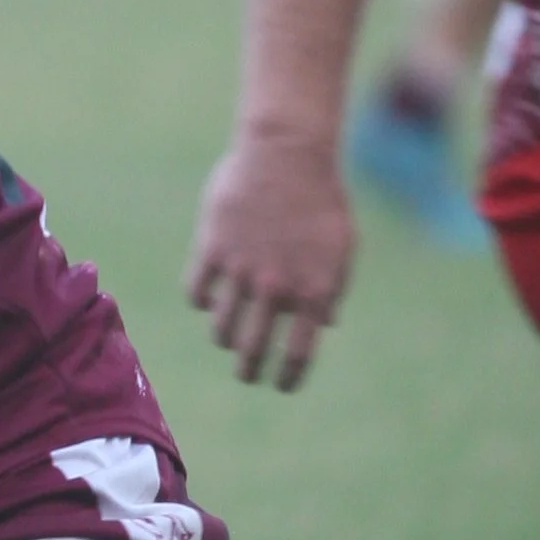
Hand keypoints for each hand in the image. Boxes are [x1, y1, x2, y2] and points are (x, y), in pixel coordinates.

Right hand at [186, 129, 354, 386]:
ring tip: (228, 339)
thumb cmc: (321, 200)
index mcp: (312, 292)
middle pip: (253, 351)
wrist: (287, 154)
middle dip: (249, 371)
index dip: (287, 378)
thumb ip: (331, 290)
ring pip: (221, 327)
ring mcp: (241, 270)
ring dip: (226, 339)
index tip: (281, 385)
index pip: (297, 355)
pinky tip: (210, 298)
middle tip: (247, 375)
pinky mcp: (212, 249)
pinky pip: (198, 293)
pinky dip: (204, 301)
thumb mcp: (341, 248)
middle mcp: (275, 288)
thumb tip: (323, 326)